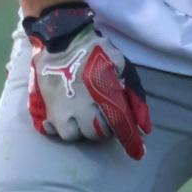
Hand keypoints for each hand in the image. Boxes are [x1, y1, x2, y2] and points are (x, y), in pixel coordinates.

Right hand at [25, 13, 151, 159]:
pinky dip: (61, 127)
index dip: (131, 142)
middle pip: (97, 134)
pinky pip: (53, 129)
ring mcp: (61, 108)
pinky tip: (67, 117)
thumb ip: (134, 98)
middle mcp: (82, 107)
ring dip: (81, 130)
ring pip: (73, 136)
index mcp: (104, 96)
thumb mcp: (122, 67)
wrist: (61, 38)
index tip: (138, 153)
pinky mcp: (45, 106)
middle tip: (105, 117)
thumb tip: (145, 128)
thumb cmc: (96, 52)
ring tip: (84, 118)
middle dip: (104, 129)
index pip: (120, 126)